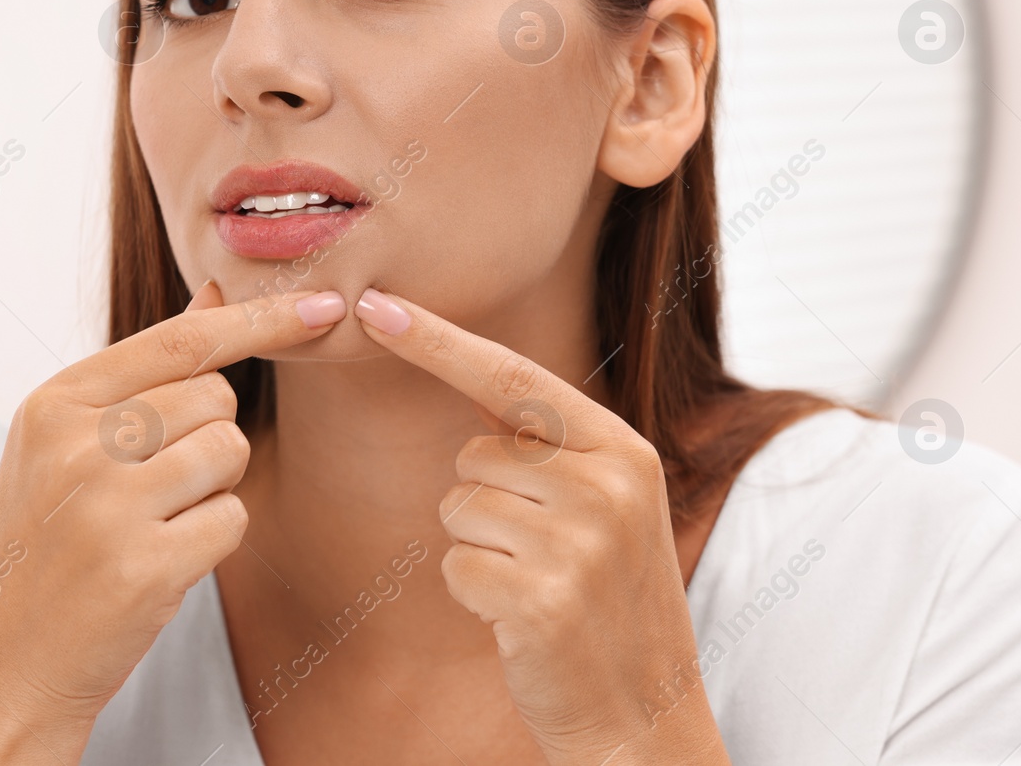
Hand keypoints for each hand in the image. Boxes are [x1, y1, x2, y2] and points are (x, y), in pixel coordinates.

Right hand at [0, 282, 346, 765]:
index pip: (181, 340)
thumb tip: (216, 292)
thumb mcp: (64, 441)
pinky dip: (213, 539)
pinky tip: (160, 561)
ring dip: (213, 487)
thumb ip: (144, 370)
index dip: (261, 319)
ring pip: (230, 452)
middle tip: (153, 486)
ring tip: (153, 521)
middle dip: (209, 436)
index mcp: (54, 402)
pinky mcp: (144, 566)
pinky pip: (233, 518)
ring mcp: (108, 506)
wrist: (2, 662)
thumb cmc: (45, 541)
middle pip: (215, 398)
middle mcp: (76, 444)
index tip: (323, 307)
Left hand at [352, 288, 730, 765]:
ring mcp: (577, 543)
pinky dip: (472, 593)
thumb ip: (549, 446)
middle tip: (540, 554)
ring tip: (536, 583)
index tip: (375, 306)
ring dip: (478, 550)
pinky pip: (455, 565)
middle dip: (484, 500)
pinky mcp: (541, 598)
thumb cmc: (607, 601)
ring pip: (458, 507)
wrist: (645, 714)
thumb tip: (466, 364)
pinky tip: (520, 619)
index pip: (513, 377)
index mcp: (624, 450)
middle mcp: (607, 486)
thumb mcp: (606, 505)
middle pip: (475, 454)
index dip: (438, 340)